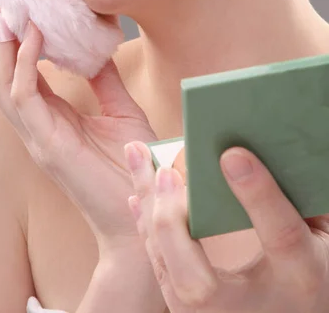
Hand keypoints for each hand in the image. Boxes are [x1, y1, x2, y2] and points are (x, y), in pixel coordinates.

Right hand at [0, 0, 158, 256]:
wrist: (146, 210)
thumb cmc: (135, 164)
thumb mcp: (121, 110)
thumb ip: (105, 80)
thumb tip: (96, 45)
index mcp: (51, 118)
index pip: (20, 72)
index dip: (14, 38)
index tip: (20, 2)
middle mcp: (36, 126)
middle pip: (0, 73)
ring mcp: (37, 136)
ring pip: (1, 83)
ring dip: (3, 44)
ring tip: (13, 6)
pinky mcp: (48, 145)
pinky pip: (24, 96)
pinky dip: (25, 62)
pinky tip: (36, 34)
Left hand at [124, 141, 328, 311]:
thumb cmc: (309, 272)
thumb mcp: (323, 239)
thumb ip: (303, 201)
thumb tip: (279, 150)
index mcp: (299, 278)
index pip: (281, 237)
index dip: (258, 195)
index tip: (232, 155)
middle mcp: (248, 308)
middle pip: (197, 281)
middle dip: (174, 221)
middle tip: (166, 172)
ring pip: (167, 271)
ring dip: (149, 211)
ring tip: (137, 159)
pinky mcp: (187, 308)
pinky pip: (159, 268)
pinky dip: (145, 226)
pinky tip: (138, 194)